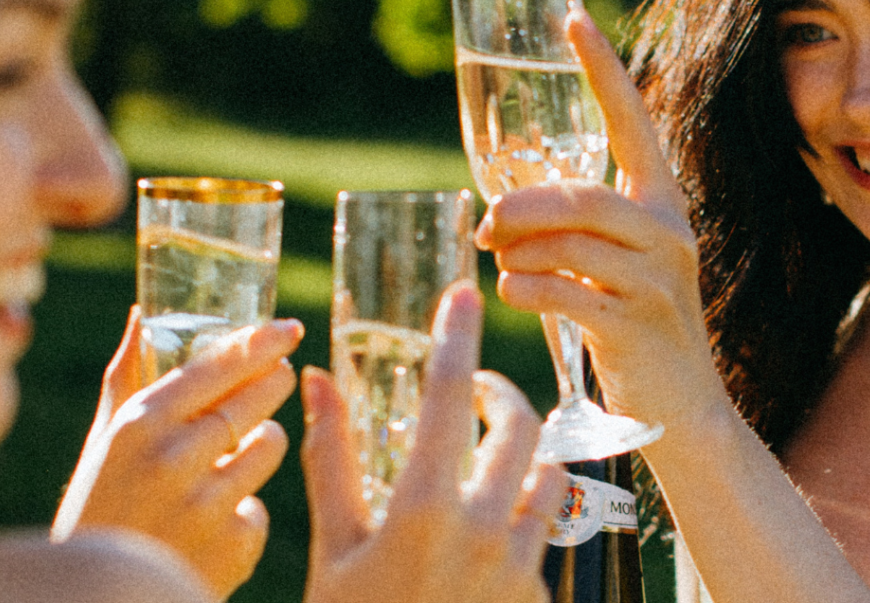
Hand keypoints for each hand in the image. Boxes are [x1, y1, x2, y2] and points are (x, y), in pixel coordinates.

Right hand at [52, 310, 301, 599]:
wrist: (97, 601)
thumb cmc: (100, 509)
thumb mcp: (103, 444)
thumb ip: (127, 378)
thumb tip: (141, 316)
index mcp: (139, 426)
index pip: (215, 368)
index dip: (258, 343)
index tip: (288, 328)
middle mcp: (173, 460)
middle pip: (254, 401)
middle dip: (274, 381)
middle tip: (281, 373)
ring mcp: (207, 504)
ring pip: (270, 446)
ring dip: (263, 443)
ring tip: (234, 455)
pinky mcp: (233, 543)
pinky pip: (260, 507)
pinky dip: (243, 511)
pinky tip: (212, 523)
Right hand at [301, 281, 566, 602]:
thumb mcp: (332, 549)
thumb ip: (331, 457)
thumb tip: (321, 380)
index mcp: (426, 508)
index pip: (452, 393)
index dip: (457, 335)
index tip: (462, 295)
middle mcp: (486, 529)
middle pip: (519, 424)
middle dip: (498, 395)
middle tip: (472, 391)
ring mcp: (521, 565)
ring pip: (547, 473)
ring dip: (521, 452)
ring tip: (484, 454)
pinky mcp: (539, 595)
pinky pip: (547, 527)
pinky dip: (524, 508)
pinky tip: (487, 522)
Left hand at [478, 8, 727, 433]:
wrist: (683, 413)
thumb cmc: (633, 328)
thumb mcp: (616, 264)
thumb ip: (577, 228)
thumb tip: (500, 207)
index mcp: (663, 203)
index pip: (631, 121)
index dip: (603, 70)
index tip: (572, 19)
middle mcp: (669, 232)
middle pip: (581, 195)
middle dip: (520, 204)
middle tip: (484, 222)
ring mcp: (659, 279)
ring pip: (568, 243)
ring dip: (517, 252)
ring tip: (501, 263)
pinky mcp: (637, 325)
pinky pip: (563, 293)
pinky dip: (525, 290)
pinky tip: (515, 294)